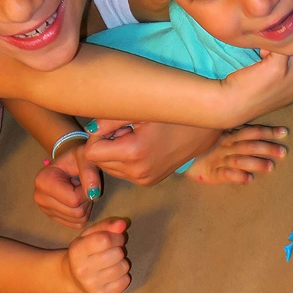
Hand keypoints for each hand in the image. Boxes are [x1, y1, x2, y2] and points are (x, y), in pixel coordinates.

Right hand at [33, 143, 101, 228]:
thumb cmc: (75, 159)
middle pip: (76, 212)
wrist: (66, 165)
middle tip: (84, 186)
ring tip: (80, 191)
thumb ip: (90, 171)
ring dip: (86, 206)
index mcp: (43, 181)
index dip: (86, 191)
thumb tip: (94, 194)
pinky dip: (82, 214)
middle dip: (86, 200)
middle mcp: (39, 197)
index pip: (73, 200)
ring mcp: (45, 210)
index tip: (85, 180)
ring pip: (78, 220)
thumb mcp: (84, 157)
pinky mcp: (53, 218)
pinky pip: (77, 224)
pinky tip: (78, 200)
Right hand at [63, 219, 130, 292]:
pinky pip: (125, 282)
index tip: (116, 239)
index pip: (105, 239)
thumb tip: (123, 224)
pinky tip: (113, 275)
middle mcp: (81, 269)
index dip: (116, 237)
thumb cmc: (85, 252)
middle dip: (119, 250)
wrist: (73, 277)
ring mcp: (91, 285)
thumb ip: (106, 226)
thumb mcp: (90, 234)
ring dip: (122, 263)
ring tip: (112, 263)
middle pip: (117, 254)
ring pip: (123, 268)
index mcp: (76, 251)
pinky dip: (123, 276)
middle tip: (113, 252)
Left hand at [83, 120, 220, 185]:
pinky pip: (124, 172)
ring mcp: (144, 179)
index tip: (111, 126)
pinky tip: (141, 146)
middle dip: (105, 146)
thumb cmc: (172, 114)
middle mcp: (137, 172)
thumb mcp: (140, 111)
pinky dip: (126, 160)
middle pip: (99, 162)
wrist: (203, 130)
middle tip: (125, 130)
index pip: (91, 152)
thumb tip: (89, 130)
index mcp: (133, 153)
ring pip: (110, 168)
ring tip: (134, 137)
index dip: (96, 137)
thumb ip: (110, 120)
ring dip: (114, 153)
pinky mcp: (149, 181)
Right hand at [185, 125, 287, 182]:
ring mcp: (219, 159)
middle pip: (249, 145)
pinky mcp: (213, 173)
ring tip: (270, 167)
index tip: (284, 133)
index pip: (251, 131)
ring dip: (255, 163)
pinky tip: (249, 179)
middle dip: (267, 148)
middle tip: (283, 152)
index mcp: (230, 135)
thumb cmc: (209, 148)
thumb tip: (265, 133)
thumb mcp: (223, 136)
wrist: (186, 159)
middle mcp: (226, 146)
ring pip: (239, 160)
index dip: (268, 131)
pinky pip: (226, 174)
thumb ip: (241, 134)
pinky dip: (238, 176)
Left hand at [223, 48, 292, 121]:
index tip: (276, 50)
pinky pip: (281, 42)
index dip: (292, 49)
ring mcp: (292, 75)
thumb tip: (284, 47)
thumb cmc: (248, 94)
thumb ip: (285, 70)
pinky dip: (271, 40)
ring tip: (264, 50)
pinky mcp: (278, 68)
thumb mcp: (274, 85)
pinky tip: (260, 49)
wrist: (232, 105)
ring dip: (280, 41)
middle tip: (269, 49)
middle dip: (288, 43)